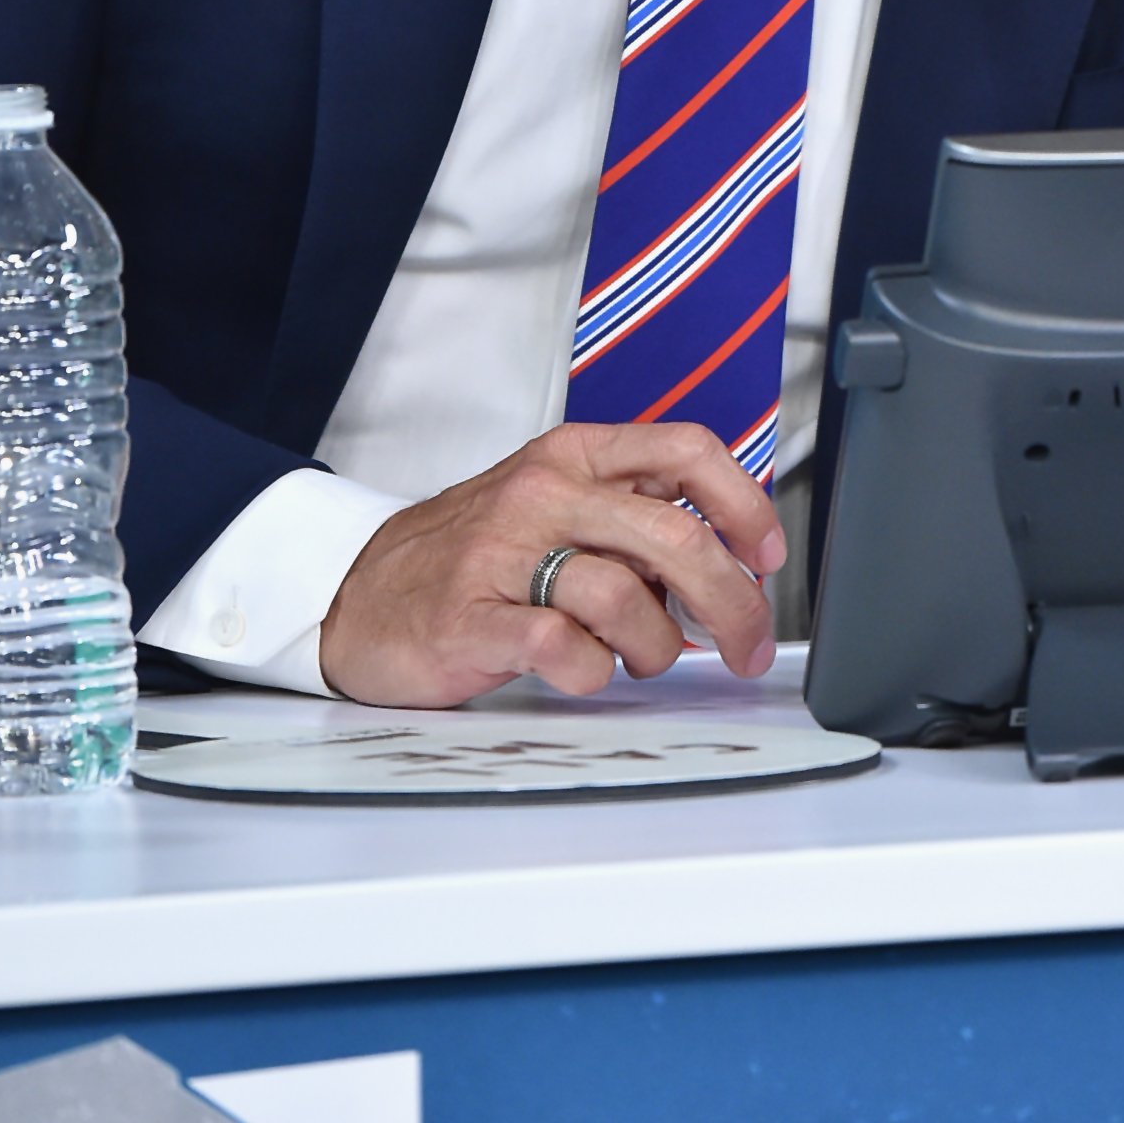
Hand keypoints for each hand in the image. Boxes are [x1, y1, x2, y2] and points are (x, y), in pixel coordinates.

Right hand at [318, 420, 783, 708]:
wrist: (356, 592)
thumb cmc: (472, 556)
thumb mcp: (555, 506)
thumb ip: (632, 520)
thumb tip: (726, 563)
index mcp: (573, 456)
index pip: (685, 449)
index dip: (745, 503)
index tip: (768, 555)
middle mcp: (543, 492)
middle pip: (675, 535)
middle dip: (731, 602)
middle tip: (747, 646)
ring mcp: (503, 554)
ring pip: (627, 596)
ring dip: (658, 646)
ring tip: (644, 658)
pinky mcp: (471, 619)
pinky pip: (565, 648)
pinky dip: (594, 672)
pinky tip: (584, 670)